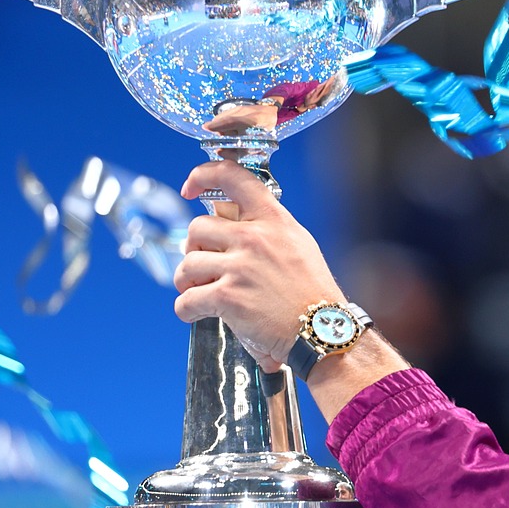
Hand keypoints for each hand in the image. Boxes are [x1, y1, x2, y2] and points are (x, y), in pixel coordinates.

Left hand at [173, 160, 345, 371]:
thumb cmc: (313, 294)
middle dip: (193, 248)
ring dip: (186, 281)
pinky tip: (196, 314)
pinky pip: (187, 300)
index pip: (233, 177)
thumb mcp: (298, 245)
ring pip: (187, 263)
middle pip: (197, 227)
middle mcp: (255, 238)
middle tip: (202, 266)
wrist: (323, 331)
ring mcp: (240, 267)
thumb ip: (267, 228)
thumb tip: (230, 218)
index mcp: (273, 220)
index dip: (203, 175)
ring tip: (197, 291)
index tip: (190, 187)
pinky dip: (186, 310)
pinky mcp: (228, 297)